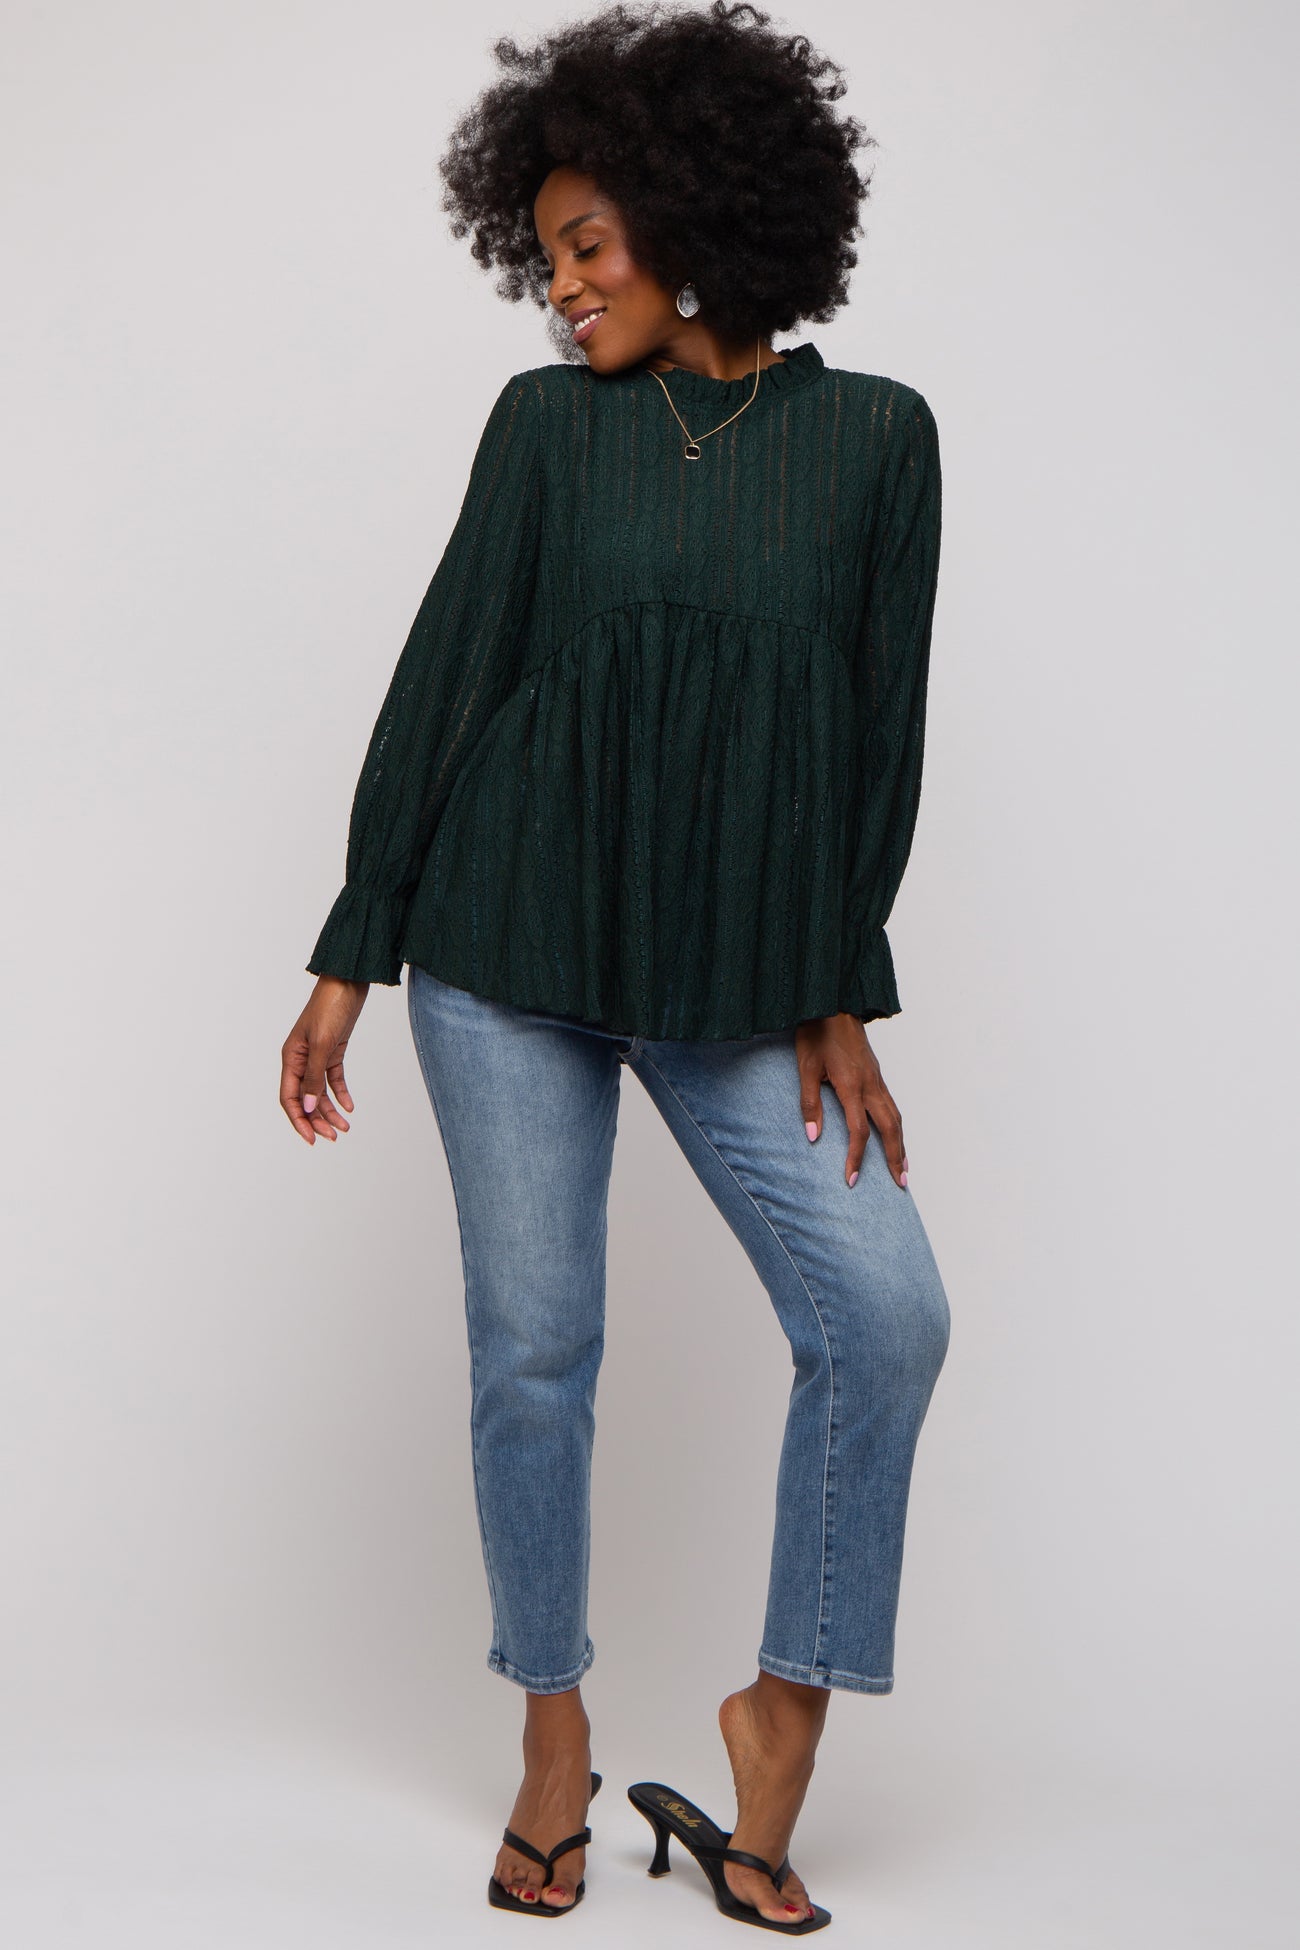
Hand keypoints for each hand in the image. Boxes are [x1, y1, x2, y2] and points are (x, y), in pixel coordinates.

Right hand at [280, 976, 369, 1143]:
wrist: (348, 982)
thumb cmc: (331, 1007)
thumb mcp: (323, 1044)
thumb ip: (314, 1077)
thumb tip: (308, 1108)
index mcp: (291, 1058)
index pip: (289, 1098)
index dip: (299, 1121)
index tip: (312, 1139)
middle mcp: (301, 1059)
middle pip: (305, 1099)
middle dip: (317, 1120)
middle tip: (334, 1137)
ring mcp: (317, 1055)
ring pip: (320, 1092)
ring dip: (330, 1110)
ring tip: (345, 1127)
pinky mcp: (333, 1050)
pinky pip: (333, 1078)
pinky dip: (340, 1093)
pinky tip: (349, 1107)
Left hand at [795, 1013, 909, 1189]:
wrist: (833, 1003)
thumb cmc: (817, 1032)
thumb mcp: (805, 1067)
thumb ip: (809, 1102)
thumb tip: (813, 1137)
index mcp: (852, 1085)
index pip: (858, 1131)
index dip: (856, 1157)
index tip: (852, 1179)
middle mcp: (871, 1085)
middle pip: (889, 1128)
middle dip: (894, 1158)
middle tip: (900, 1185)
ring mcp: (877, 1079)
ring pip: (896, 1117)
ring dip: (901, 1144)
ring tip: (903, 1168)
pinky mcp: (877, 1074)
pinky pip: (893, 1106)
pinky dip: (897, 1126)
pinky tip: (895, 1136)